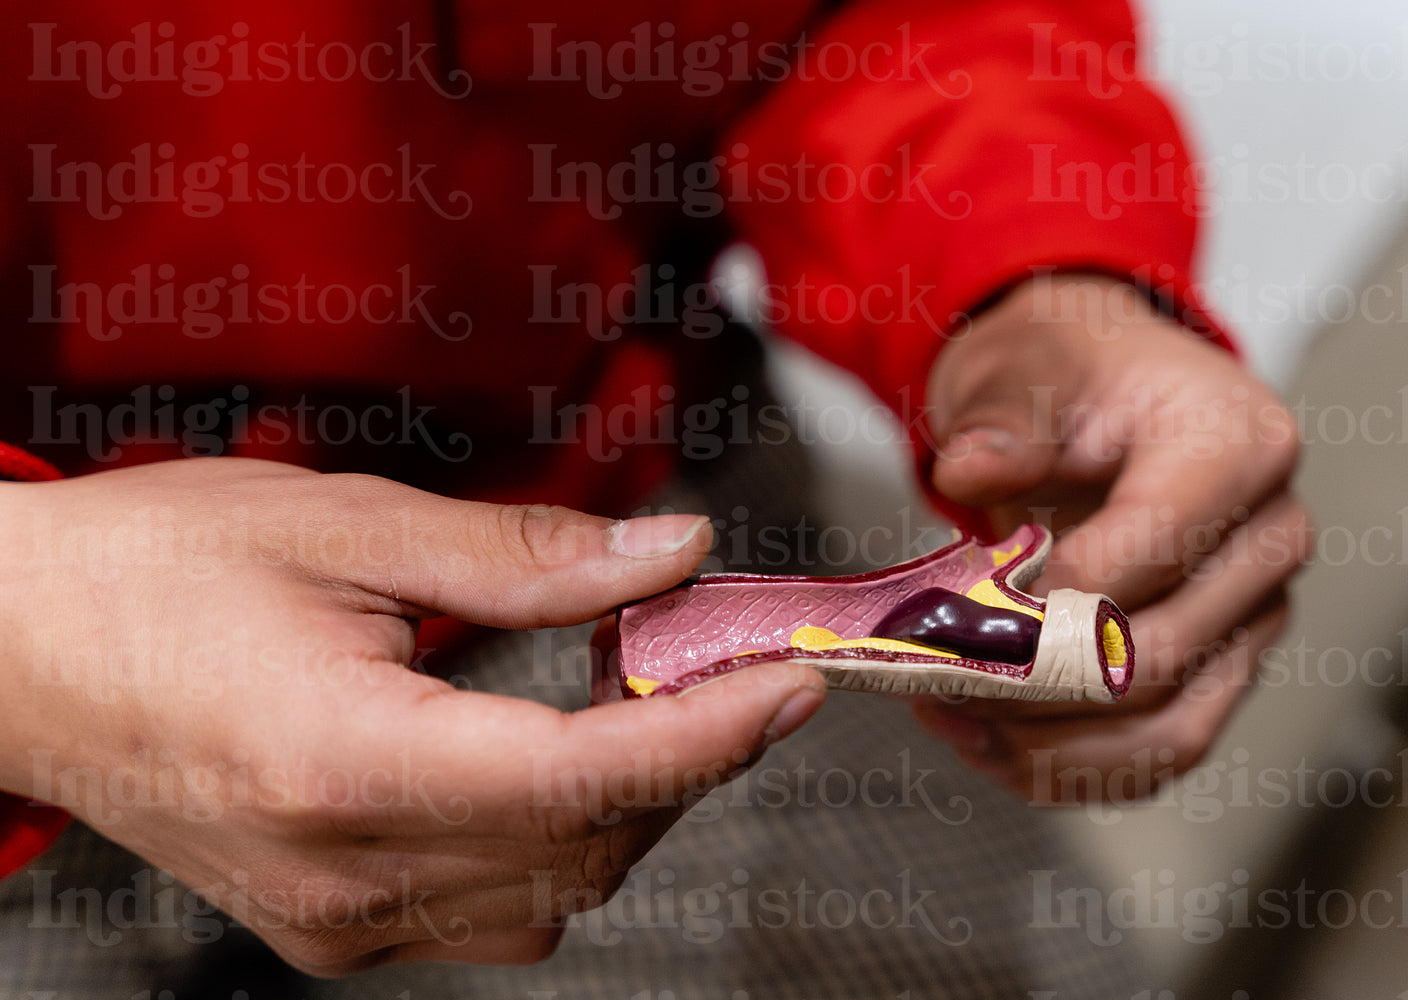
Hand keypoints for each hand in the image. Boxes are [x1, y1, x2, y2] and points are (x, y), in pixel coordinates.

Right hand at [0, 458, 824, 973]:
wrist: (15, 651)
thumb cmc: (152, 568)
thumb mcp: (346, 525)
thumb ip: (523, 556)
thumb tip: (670, 555)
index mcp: (346, 759)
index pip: (588, 776)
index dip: (715, 732)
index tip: (792, 681)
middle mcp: (345, 870)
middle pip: (590, 846)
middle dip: (690, 757)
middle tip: (726, 660)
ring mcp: (333, 917)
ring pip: (555, 895)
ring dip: (629, 802)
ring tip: (639, 698)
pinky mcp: (325, 925)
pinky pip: (492, 911)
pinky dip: (556, 840)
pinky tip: (551, 758)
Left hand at [912, 275, 1309, 802]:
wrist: (1107, 395)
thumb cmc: (1074, 375)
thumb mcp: (1027, 367)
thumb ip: (1005, 423)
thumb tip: (968, 469)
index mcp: (1240, 449)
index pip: (1156, 550)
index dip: (1054, 595)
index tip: (965, 607)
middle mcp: (1268, 542)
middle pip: (1158, 657)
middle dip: (1031, 681)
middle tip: (933, 670)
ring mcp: (1251, 616)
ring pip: (1167, 732)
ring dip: (1047, 747)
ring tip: (952, 718)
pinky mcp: (1220, 669)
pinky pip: (1156, 753)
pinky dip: (1069, 767)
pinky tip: (987, 744)